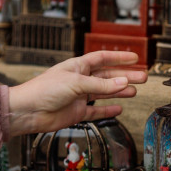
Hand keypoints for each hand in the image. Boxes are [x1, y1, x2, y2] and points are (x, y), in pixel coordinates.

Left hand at [8, 51, 146, 135]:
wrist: (28, 111)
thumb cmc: (44, 90)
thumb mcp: (76, 83)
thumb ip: (101, 85)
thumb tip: (123, 82)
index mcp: (78, 67)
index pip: (102, 58)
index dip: (119, 57)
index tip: (134, 58)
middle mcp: (80, 80)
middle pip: (108, 76)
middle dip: (125, 76)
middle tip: (142, 77)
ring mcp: (79, 97)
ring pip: (105, 93)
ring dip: (120, 92)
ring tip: (134, 91)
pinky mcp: (77, 112)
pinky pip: (96, 110)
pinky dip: (108, 110)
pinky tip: (119, 108)